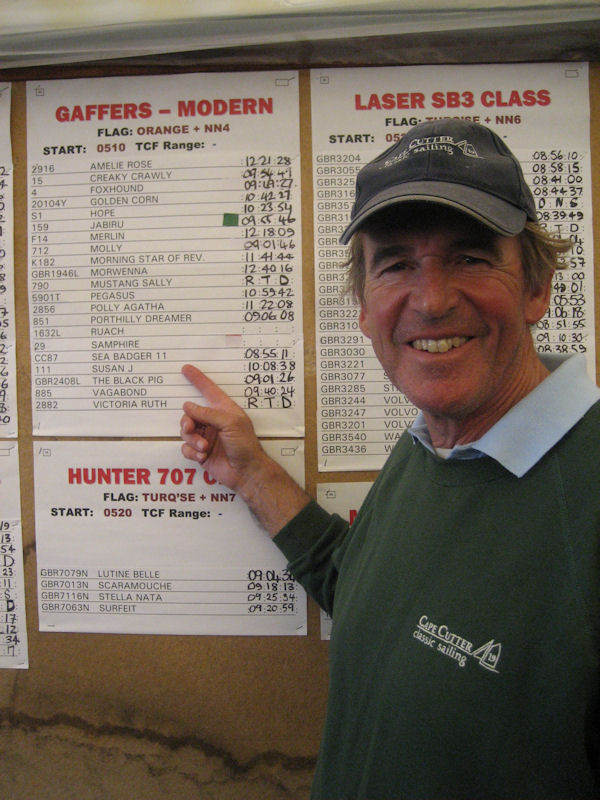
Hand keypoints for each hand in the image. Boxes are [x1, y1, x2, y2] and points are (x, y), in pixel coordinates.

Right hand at [180, 364, 310, 534]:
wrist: (246, 472)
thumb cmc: (244, 445)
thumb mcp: (229, 423)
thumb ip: (207, 413)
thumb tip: (188, 407)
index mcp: (223, 410)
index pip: (208, 390)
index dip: (198, 379)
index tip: (186, 368)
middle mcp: (213, 421)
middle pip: (190, 414)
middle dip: (187, 422)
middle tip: (190, 428)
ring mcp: (206, 437)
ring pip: (185, 431)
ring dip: (192, 439)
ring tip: (204, 447)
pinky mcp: (201, 452)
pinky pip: (186, 447)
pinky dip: (192, 451)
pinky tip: (202, 456)